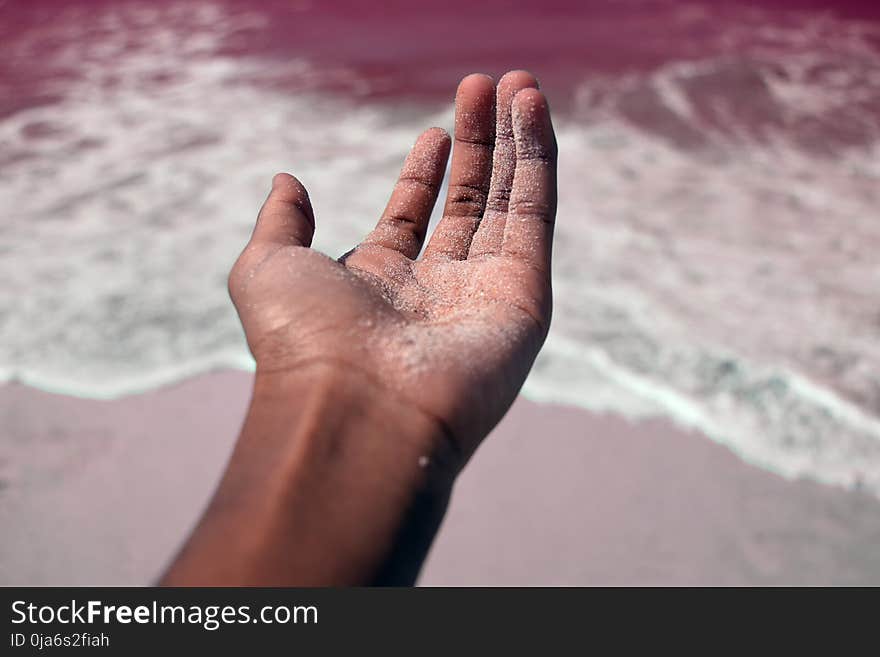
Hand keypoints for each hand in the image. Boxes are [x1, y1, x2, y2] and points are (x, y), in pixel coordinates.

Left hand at [228, 71, 557, 462]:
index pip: (414, 215)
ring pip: (507, 202)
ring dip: (515, 142)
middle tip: (484, 85)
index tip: (435, 129)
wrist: (352, 407)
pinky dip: (538, 160)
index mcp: (381, 282)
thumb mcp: (267, 268)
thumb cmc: (302, 342)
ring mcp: (483, 293)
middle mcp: (435, 289)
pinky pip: (535, 215)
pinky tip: (531, 109)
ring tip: (518, 83)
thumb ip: (281, 222)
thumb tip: (286, 180)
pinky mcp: (524, 296)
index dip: (426, 171)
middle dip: (478, 144)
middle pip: (466, 201)